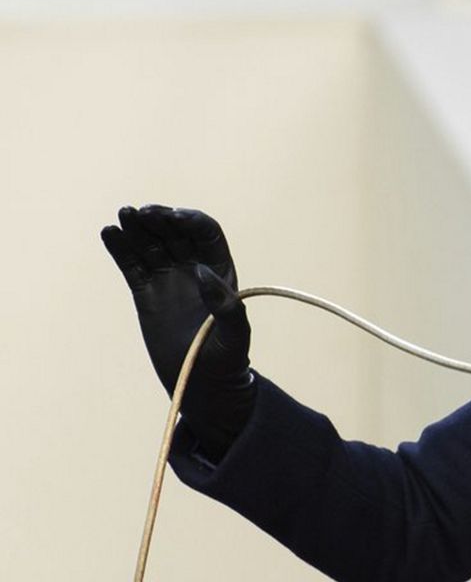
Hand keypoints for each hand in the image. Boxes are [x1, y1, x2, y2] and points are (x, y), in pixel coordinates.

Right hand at [101, 205, 254, 459]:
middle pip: (175, 233)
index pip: (206, 233)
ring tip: (123, 215)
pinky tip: (110, 233)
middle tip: (143, 212)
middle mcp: (193, 268)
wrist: (202, 384)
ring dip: (137, 228)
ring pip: (151, 245)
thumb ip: (225, 305)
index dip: (191, 221)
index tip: (175, 217)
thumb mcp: (235, 334)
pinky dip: (120, 248)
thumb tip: (202, 272)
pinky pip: (132, 265)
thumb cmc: (226, 359)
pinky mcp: (146, 293)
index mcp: (220, 270)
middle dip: (160, 219)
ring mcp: (168, 279)